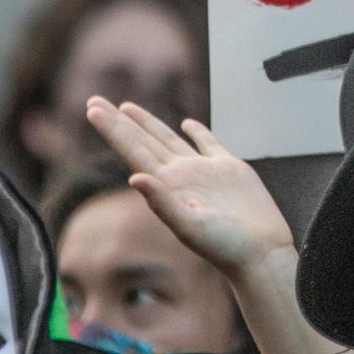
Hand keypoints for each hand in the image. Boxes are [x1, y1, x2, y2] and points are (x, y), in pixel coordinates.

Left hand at [85, 99, 291, 279]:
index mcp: (167, 186)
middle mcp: (180, 175)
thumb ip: (163, 203)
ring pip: (168, 138)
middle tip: (95, 101)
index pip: (132, 150)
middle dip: (119, 121)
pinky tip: (187, 124)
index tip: (93, 110)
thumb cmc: (225, 246)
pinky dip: (197, 131)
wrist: (260, 253)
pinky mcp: (229, 168)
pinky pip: (208, 143)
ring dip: (147, 123)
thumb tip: (135, 177)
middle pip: (142, 140)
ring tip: (126, 107)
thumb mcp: (190, 226)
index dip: (113, 129)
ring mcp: (203, 171)